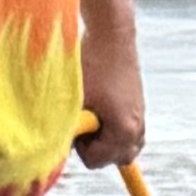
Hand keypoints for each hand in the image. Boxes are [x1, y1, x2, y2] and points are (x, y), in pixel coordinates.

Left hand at [73, 40, 148, 172]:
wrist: (112, 35)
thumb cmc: (91, 65)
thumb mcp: (72, 99)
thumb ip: (67, 128)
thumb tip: (54, 147)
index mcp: (123, 131)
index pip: (95, 161)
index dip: (79, 145)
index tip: (75, 119)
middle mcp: (138, 128)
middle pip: (113, 159)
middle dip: (95, 146)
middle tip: (84, 119)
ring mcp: (141, 118)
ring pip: (124, 148)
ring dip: (106, 140)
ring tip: (93, 116)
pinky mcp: (139, 107)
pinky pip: (130, 134)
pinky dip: (114, 130)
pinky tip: (102, 110)